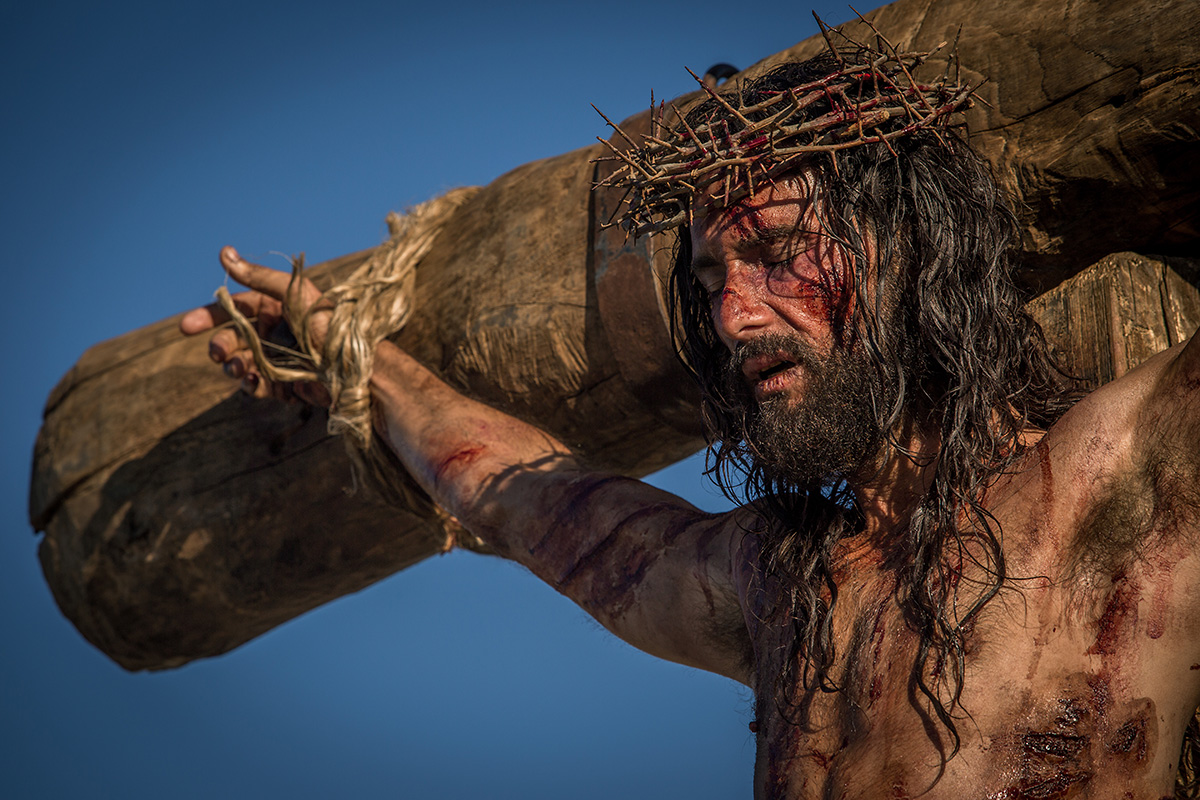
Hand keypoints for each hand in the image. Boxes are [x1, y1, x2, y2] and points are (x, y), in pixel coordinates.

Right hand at [180, 246, 330, 404]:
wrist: (355, 368)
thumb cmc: (328, 325)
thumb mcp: (294, 294)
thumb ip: (259, 277)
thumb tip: (224, 253)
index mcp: (275, 307)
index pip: (234, 308)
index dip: (208, 317)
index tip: (187, 328)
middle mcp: (275, 331)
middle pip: (233, 339)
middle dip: (221, 347)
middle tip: (219, 355)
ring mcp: (279, 358)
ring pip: (241, 363)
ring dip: (234, 367)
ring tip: (240, 369)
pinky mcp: (286, 383)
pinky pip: (259, 386)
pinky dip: (252, 386)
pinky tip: (255, 383)